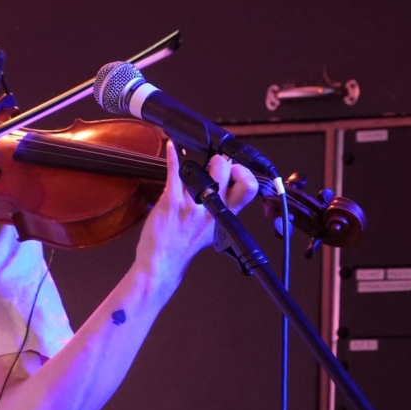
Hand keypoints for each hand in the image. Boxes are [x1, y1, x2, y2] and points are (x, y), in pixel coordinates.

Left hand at [135, 142, 258, 284]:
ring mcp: (192, 205)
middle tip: (214, 163)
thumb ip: (220, 211)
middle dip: (221, 161)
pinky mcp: (172, 202)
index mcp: (224, 216)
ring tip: (194, 160)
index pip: (248, 190)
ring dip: (199, 160)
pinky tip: (170, 147)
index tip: (236, 170)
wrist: (162, 263)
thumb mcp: (212, 232)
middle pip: (226, 172)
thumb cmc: (184, 247)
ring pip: (203, 170)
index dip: (244, 174)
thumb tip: (225, 190)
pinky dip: (172, 156)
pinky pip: (175, 172)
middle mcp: (212, 209)